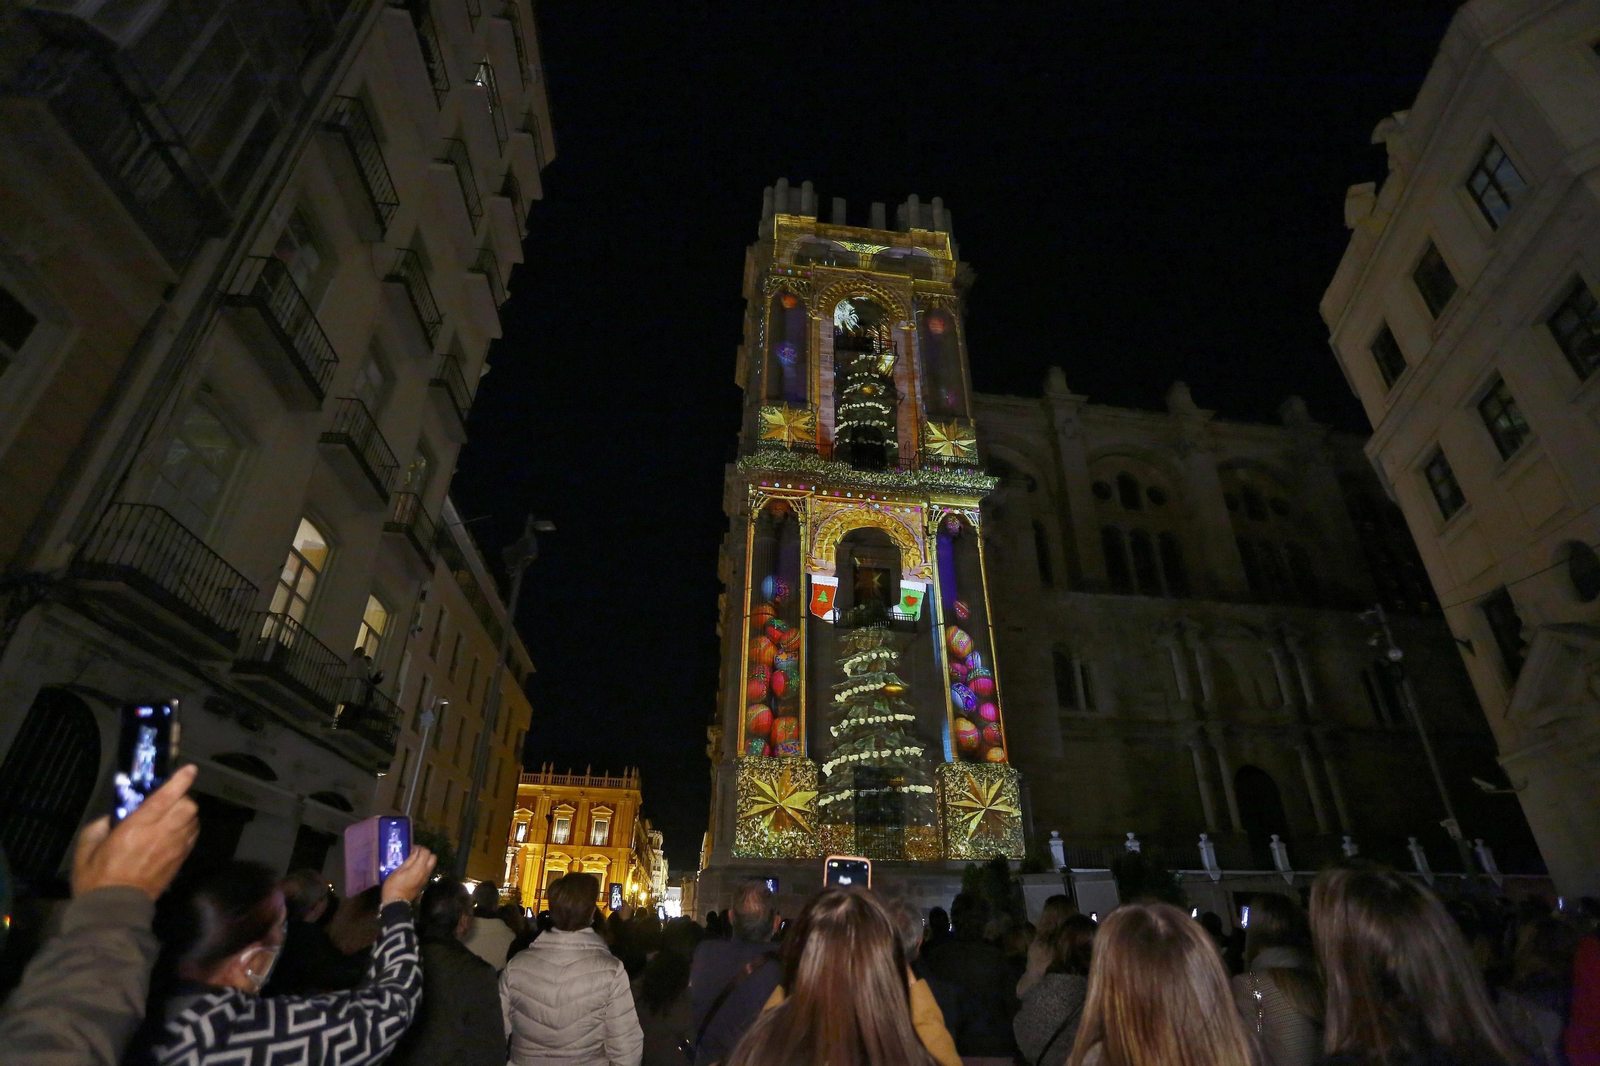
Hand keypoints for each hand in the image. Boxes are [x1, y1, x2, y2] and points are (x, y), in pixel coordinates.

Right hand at [73, 763, 198, 900]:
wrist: (114, 909)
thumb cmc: (96, 878)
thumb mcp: (86, 848)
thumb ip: (99, 826)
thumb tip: (112, 818)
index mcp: (136, 828)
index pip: (165, 798)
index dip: (180, 781)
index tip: (189, 770)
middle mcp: (160, 835)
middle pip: (188, 806)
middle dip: (183, 798)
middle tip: (169, 801)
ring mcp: (174, 849)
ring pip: (193, 821)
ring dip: (186, 815)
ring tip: (170, 818)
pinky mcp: (180, 862)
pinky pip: (192, 838)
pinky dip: (188, 830)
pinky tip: (174, 834)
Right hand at [381, 846, 435, 904]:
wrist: (396, 902)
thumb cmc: (394, 885)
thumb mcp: (398, 870)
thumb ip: (409, 860)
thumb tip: (415, 850)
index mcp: (419, 868)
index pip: (426, 852)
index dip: (420, 848)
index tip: (412, 848)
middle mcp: (425, 872)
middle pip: (433, 857)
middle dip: (426, 853)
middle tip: (416, 853)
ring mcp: (425, 878)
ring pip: (431, 864)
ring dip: (425, 860)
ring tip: (414, 860)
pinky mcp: (424, 882)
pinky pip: (428, 870)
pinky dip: (424, 866)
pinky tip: (414, 868)